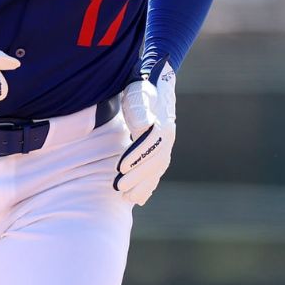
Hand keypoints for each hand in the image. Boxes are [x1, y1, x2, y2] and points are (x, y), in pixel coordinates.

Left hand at [114, 62, 176, 205]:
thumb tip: (146, 124)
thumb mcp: (139, 92)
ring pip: (156, 171)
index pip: (151, 144)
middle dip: (137, 176)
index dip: (136, 156)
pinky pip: (156, 172)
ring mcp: (164, 146)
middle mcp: (166, 138)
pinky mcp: (159, 152)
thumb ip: (141, 107)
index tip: (120, 167)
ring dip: (142, 185)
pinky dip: (149, 186)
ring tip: (126, 198)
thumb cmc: (141, 89)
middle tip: (118, 188)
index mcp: (162, 124)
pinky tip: (139, 198)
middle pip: (154, 162)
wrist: (152, 86)